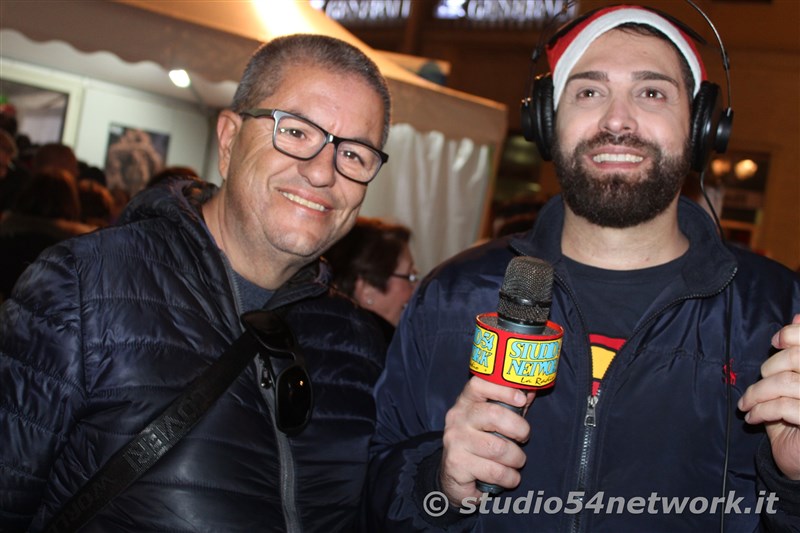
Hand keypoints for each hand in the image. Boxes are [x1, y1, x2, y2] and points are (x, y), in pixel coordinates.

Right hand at [439, 376, 534, 505]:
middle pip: (494, 415)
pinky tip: (509, 477)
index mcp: (466, 402)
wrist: (455, 478)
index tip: (521, 399)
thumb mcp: (494, 423)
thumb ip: (511, 407)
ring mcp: (455, 441)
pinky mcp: (457, 465)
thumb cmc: (481, 444)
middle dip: (519, 429)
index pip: (479, 385)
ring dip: (516, 458)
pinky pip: (495, 471)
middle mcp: (457, 418)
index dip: (503, 390)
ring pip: (498, 448)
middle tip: (524, 438)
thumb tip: (530, 389)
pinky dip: (510, 477)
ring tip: (516, 461)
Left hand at [738, 314, 799, 479]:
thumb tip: (798, 318)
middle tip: (756, 384)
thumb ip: (797, 353)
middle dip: (768, 368)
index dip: (793, 334)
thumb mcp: (792, 385)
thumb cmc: (796, 420)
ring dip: (758, 393)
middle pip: (797, 359)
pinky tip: (753, 417)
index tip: (774, 342)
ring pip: (787, 382)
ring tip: (746, 405)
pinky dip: (762, 410)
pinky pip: (784, 407)